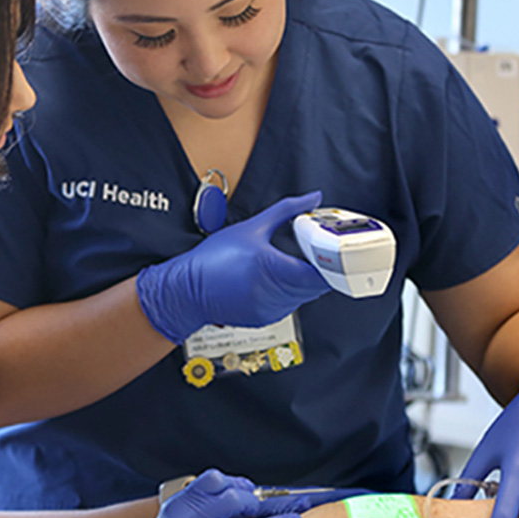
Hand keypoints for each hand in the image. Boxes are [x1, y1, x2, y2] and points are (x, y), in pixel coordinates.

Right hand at [136, 192, 331, 342]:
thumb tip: (311, 198)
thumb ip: (286, 211)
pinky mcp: (266, 318)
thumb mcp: (251, 227)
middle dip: (318, 268)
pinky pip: (289, 305)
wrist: (186, 290)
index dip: (332, 263)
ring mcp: (271, 309)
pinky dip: (288, 292)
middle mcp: (275, 293)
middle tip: (312, 251)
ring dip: (303, 281)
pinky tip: (273, 279)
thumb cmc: (212, 260)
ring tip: (287, 264)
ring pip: (304, 296)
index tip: (331, 250)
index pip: (321, 274)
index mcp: (274, 269)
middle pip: (317, 285)